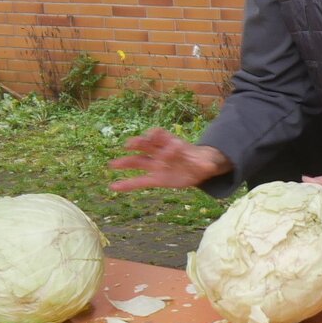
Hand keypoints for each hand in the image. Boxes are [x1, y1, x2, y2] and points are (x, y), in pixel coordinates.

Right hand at [108, 127, 232, 190]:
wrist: (199, 168)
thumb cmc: (203, 161)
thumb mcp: (207, 162)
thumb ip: (205, 164)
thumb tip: (209, 166)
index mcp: (173, 143)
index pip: (161, 135)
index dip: (156, 135)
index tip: (153, 136)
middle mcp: (161, 152)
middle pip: (147, 145)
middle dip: (139, 144)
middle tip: (130, 144)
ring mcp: (156, 165)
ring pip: (139, 162)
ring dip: (126, 163)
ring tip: (112, 164)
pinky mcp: (155, 179)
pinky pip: (139, 181)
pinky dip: (127, 184)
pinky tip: (113, 186)